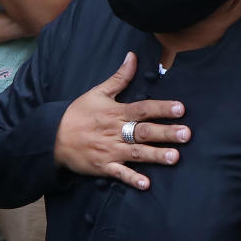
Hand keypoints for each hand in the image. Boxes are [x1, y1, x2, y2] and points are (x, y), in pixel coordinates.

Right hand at [53, 52, 190, 189]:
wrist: (53, 136)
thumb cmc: (78, 114)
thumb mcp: (97, 92)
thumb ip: (119, 77)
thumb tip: (133, 57)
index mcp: (116, 113)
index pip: (142, 109)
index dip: (161, 108)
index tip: (180, 108)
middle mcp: (115, 132)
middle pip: (144, 131)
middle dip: (166, 133)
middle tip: (186, 134)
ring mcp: (110, 150)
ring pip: (136, 153)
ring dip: (155, 155)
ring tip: (175, 157)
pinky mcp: (103, 166)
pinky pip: (119, 174)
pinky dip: (132, 179)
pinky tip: (146, 184)